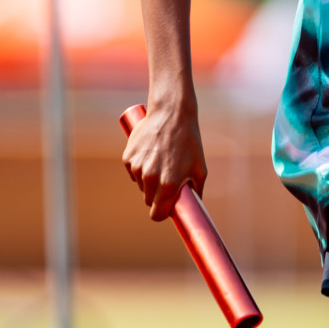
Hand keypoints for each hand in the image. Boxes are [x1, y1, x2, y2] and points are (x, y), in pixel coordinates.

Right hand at [122, 103, 208, 221]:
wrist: (172, 113)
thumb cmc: (189, 141)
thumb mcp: (200, 168)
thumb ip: (197, 191)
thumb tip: (193, 208)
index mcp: (168, 184)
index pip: (156, 214)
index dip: (161, 213)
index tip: (165, 209)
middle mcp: (150, 178)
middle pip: (148, 200)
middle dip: (156, 195)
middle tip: (167, 179)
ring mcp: (137, 167)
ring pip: (140, 185)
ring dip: (148, 180)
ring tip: (161, 161)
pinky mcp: (128, 157)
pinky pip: (133, 171)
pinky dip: (140, 167)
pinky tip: (151, 153)